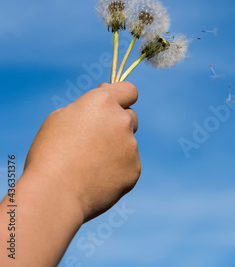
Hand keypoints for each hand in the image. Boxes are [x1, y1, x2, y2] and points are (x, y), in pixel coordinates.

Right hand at [24, 81, 140, 222]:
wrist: (55, 194)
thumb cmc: (50, 154)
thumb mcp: (60, 119)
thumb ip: (88, 108)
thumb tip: (107, 100)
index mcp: (103, 102)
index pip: (129, 90)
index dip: (121, 96)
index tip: (115, 103)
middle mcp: (122, 120)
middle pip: (130, 117)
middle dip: (117, 124)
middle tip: (93, 141)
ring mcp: (131, 145)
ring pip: (128, 143)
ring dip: (115, 149)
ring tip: (87, 165)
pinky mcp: (134, 168)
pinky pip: (128, 165)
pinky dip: (116, 170)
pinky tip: (95, 178)